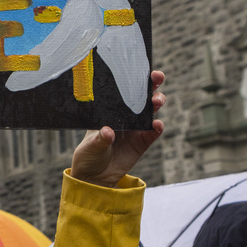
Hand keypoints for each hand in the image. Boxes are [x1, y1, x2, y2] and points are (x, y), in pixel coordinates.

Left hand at [69, 70, 165, 187]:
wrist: (94, 177)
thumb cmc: (88, 155)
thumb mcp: (90, 146)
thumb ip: (100, 139)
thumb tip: (108, 132)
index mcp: (109, 110)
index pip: (121, 91)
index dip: (131, 79)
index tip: (139, 69)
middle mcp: (124, 116)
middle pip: (140, 96)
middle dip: (150, 85)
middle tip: (156, 77)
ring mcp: (135, 128)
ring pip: (150, 110)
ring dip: (156, 103)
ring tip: (157, 101)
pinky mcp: (143, 142)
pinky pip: (153, 132)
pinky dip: (157, 127)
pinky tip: (157, 125)